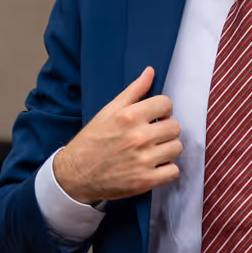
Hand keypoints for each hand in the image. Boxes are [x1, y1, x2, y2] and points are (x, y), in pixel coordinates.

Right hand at [51, 66, 181, 202]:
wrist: (76, 174)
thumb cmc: (92, 141)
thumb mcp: (108, 111)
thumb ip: (133, 91)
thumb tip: (150, 72)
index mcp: (129, 117)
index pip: (166, 104)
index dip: (162, 110)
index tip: (155, 117)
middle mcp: (138, 137)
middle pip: (175, 127)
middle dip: (165, 129)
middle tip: (152, 135)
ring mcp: (143, 160)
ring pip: (176, 148)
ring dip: (167, 149)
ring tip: (152, 150)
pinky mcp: (146, 180)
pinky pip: (174, 171)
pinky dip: (166, 169)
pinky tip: (154, 166)